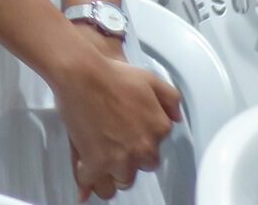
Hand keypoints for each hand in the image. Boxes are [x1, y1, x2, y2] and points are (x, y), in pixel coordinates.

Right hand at [53, 44, 179, 198]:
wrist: (82, 75)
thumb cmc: (111, 74)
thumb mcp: (150, 79)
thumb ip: (170, 99)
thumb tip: (175, 118)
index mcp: (158, 129)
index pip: (154, 150)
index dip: (138, 144)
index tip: (127, 137)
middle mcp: (143, 149)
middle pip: (138, 169)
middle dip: (127, 161)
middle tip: (112, 146)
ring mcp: (119, 159)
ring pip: (120, 181)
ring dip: (110, 173)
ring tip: (99, 163)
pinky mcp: (95, 163)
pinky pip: (91, 182)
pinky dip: (86, 179)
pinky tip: (84, 172)